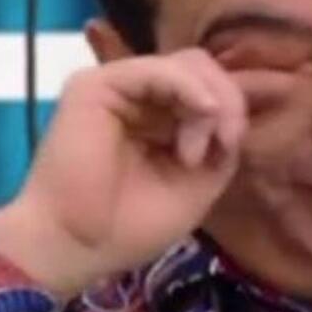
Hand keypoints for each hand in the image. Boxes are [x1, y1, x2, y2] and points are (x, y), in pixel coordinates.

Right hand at [0, 49, 246, 297]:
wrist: (78, 247)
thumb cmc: (132, 224)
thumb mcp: (199, 182)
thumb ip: (222, 142)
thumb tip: (233, 110)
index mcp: (164, 116)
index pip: (211, 86)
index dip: (234, 108)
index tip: (232, 147)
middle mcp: (142, 95)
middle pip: (203, 68)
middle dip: (228, 102)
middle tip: (225, 144)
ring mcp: (120, 86)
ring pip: (188, 64)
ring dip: (210, 103)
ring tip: (194, 152)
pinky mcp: (96, 85)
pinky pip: (158, 68)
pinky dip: (190, 88)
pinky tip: (202, 114)